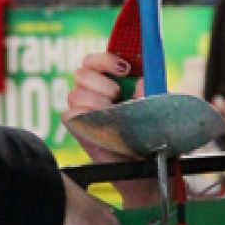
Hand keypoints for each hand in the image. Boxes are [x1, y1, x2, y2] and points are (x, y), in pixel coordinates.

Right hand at [65, 50, 157, 209]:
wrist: (149, 165)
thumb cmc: (152, 134)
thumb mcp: (155, 107)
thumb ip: (149, 90)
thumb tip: (140, 80)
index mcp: (112, 83)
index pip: (94, 61)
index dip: (105, 60)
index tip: (125, 69)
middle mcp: (95, 95)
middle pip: (81, 73)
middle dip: (102, 82)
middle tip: (118, 95)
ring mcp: (85, 112)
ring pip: (75, 93)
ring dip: (97, 102)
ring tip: (113, 115)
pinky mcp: (79, 130)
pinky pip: (69, 115)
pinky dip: (84, 117)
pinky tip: (101, 124)